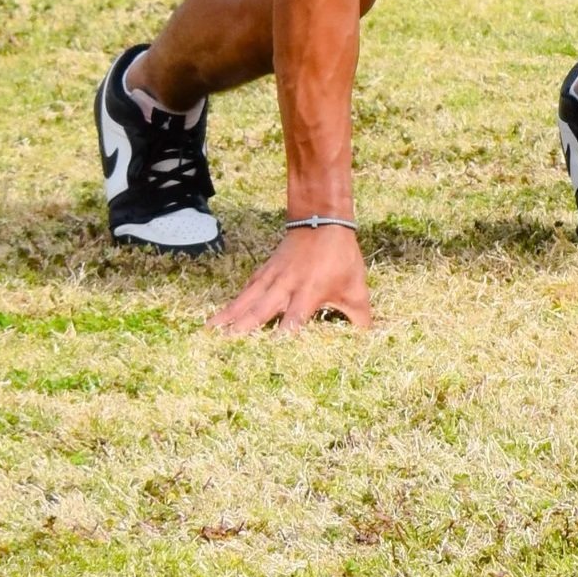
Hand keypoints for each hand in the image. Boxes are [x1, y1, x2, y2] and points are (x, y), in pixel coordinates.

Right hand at [209, 223, 371, 333]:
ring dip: (229, 316)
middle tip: (224, 346)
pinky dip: (234, 302)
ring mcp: (272, 277)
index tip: (269, 355)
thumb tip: (369, 340)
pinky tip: (220, 315)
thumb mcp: (356, 287)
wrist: (322, 220)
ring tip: (208, 332)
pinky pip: (247, 289)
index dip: (282, 336)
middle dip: (242, 328)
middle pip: (261, 310)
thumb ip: (360, 316)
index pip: (294, 320)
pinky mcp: (265, 271)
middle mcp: (286, 287)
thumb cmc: (340, 256)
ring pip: (247, 299)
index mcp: (309, 292)